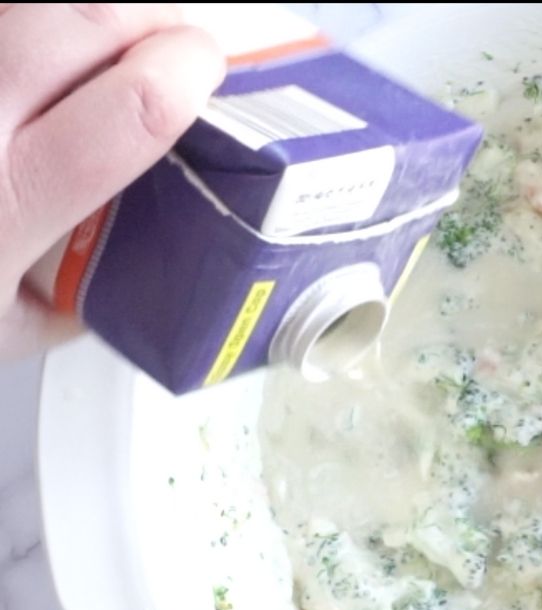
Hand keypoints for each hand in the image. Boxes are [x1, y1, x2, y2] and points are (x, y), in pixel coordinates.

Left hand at [0, 3, 223, 358]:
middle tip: (167, 39)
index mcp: (7, 206)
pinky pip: (3, 15)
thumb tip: (151, 237)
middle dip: (151, 13)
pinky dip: (31, 25)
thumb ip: (91, 284)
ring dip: (90, 9)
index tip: (204, 68)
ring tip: (103, 36)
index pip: (131, 109)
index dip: (189, 69)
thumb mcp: (16, 329)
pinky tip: (40, 48)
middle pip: (85, 14)